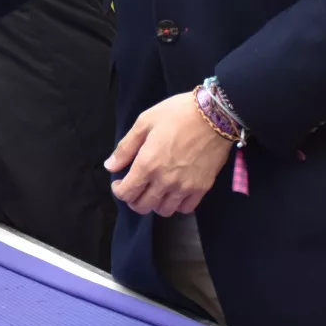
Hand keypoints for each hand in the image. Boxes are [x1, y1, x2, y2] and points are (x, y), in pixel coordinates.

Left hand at [103, 91, 233, 216]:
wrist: (214, 115)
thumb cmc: (176, 114)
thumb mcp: (145, 122)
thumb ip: (125, 147)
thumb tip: (110, 166)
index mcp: (147, 164)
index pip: (126, 193)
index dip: (118, 190)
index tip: (119, 182)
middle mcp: (164, 181)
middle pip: (143, 207)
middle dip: (133, 200)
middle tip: (135, 187)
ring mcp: (184, 187)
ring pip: (164, 211)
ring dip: (155, 204)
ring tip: (155, 190)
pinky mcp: (202, 188)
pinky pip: (185, 209)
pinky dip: (177, 205)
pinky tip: (174, 192)